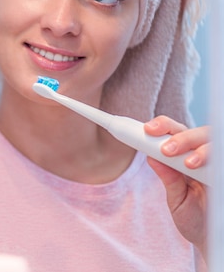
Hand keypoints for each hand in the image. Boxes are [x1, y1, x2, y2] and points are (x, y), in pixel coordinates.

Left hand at [144, 115, 208, 259]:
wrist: (212, 237)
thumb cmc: (194, 218)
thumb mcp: (177, 200)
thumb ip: (169, 179)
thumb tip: (151, 157)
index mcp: (183, 157)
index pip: (173, 132)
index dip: (162, 127)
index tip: (148, 130)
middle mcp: (203, 156)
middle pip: (195, 133)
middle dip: (180, 138)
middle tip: (167, 150)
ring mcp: (217, 163)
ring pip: (212, 141)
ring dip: (200, 149)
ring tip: (189, 163)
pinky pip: (222, 159)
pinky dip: (215, 158)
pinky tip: (208, 167)